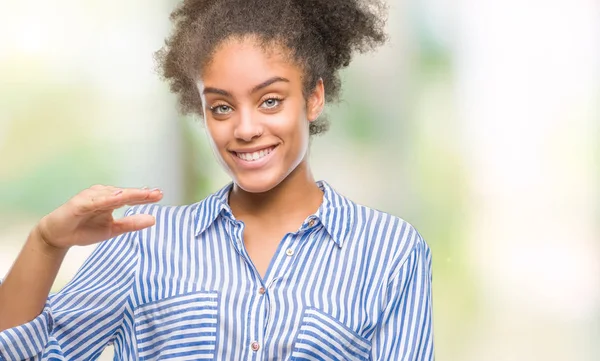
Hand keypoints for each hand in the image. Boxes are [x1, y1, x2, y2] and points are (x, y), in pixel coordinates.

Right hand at [35, 185, 162, 248]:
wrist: (58, 237)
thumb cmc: (84, 230)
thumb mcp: (113, 229)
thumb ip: (131, 224)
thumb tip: (153, 219)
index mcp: (110, 199)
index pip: (131, 198)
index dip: (145, 197)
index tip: (160, 195)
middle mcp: (102, 195)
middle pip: (124, 194)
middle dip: (140, 194)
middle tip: (157, 194)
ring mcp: (90, 197)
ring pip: (112, 195)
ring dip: (128, 194)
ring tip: (143, 194)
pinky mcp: (79, 203)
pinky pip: (95, 201)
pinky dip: (106, 199)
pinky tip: (117, 198)